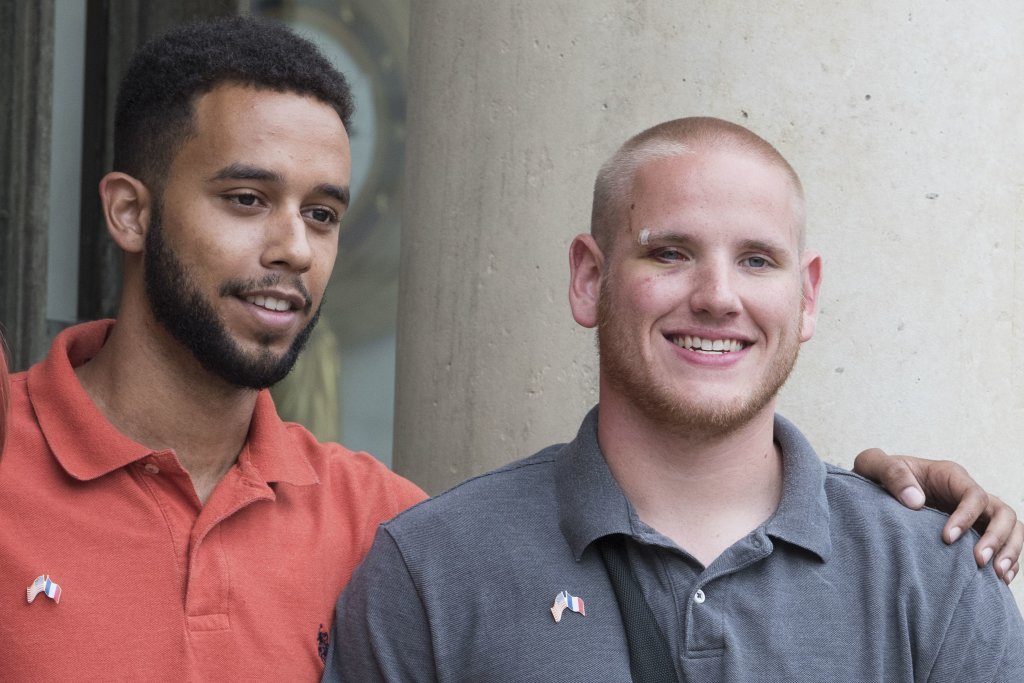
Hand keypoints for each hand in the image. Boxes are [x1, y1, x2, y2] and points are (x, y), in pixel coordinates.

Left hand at [853, 448, 1021, 584]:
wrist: (873, 490)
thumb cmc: (876, 476)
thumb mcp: (873, 465)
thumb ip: (891, 474)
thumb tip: (915, 500)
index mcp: (949, 476)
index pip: (974, 495)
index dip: (967, 516)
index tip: (947, 538)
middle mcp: (967, 495)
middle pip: (1002, 512)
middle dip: (997, 538)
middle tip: (978, 562)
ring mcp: (975, 514)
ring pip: (1011, 528)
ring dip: (1010, 551)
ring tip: (996, 575)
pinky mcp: (974, 533)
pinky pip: (1004, 545)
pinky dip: (1008, 561)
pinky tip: (998, 581)